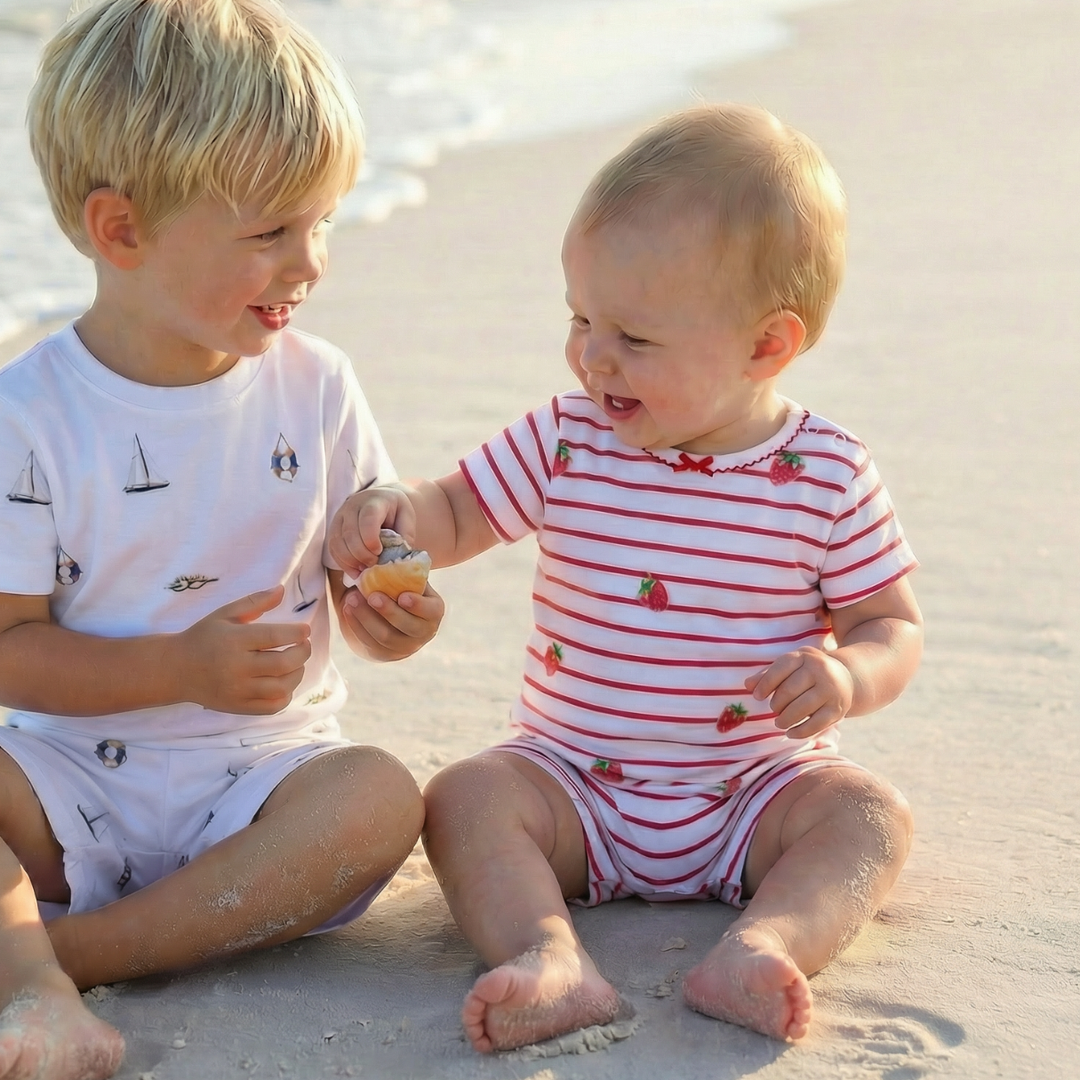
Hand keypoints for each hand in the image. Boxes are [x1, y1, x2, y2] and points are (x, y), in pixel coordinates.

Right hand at [173, 586, 310, 713]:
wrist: (176, 669)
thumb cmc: (204, 637)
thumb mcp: (225, 614)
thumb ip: (255, 601)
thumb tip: (282, 589)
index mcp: (234, 640)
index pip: (274, 636)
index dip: (297, 633)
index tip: (305, 630)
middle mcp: (236, 667)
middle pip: (283, 664)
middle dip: (302, 653)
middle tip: (304, 645)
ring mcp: (237, 690)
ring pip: (281, 687)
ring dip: (298, 673)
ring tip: (296, 663)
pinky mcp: (238, 707)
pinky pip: (271, 706)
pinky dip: (285, 696)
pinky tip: (284, 682)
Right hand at [328, 485, 415, 579]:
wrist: (379, 500)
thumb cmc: (395, 511)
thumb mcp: (407, 518)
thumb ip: (405, 535)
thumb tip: (398, 558)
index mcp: (374, 501)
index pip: (367, 519)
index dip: (371, 539)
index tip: (379, 551)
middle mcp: (352, 506)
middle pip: (350, 534)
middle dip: (362, 554)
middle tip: (375, 564)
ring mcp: (340, 517)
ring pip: (338, 543)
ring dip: (351, 561)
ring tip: (365, 569)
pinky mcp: (333, 529)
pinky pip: (333, 549)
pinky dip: (343, 563)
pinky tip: (355, 571)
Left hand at [337, 579, 444, 662]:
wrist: (391, 616)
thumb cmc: (402, 589)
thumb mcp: (408, 580)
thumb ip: (404, 571)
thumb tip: (393, 557)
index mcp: (434, 611)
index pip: (430, 611)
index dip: (418, 605)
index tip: (402, 596)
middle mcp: (423, 633)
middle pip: (406, 625)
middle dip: (388, 611)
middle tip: (371, 595)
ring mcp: (405, 647)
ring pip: (384, 636)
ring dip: (366, 617)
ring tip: (351, 598)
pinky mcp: (384, 654)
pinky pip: (369, 642)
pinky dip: (356, 625)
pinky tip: (347, 609)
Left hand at [744, 646, 853, 738]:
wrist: (847, 677)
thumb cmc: (808, 672)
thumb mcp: (791, 666)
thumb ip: (768, 675)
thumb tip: (747, 685)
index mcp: (804, 656)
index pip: (781, 668)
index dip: (765, 684)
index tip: (757, 696)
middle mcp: (820, 670)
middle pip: (789, 690)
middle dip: (776, 704)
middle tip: (774, 709)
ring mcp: (831, 690)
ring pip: (802, 708)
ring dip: (786, 719)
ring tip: (779, 722)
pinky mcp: (838, 709)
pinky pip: (816, 724)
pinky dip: (800, 732)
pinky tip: (791, 733)